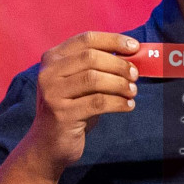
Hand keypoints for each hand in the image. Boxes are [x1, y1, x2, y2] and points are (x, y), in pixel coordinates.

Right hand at [19, 32, 139, 178]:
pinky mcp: (62, 114)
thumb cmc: (71, 109)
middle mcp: (48, 72)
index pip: (87, 39)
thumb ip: (99, 68)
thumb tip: (133, 57)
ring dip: (120, 84)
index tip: (135, 47)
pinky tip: (128, 106)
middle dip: (119, 65)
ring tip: (132, 92)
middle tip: (135, 75)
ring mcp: (52, 93)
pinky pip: (98, 102)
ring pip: (94, 79)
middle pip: (92, 58)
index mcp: (53, 58)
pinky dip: (118, 103)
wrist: (48, 144)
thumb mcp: (80, 84)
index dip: (113, 40)